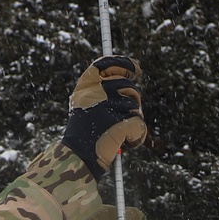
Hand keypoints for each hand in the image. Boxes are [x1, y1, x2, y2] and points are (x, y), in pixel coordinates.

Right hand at [62, 55, 146, 180]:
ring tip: (119, 132)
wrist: (79, 156)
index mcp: (87, 84)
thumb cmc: (84, 132)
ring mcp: (109, 107)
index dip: (125, 64)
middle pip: (128, 86)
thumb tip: (128, 71)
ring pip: (135, 107)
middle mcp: (98, 92)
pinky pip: (140, 124)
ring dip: (132, 120)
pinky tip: (127, 142)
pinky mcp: (121, 124)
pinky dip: (138, 136)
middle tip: (126, 114)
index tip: (136, 69)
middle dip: (132, 100)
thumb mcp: (86, 103)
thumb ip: (101, 87)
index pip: (109, 63)